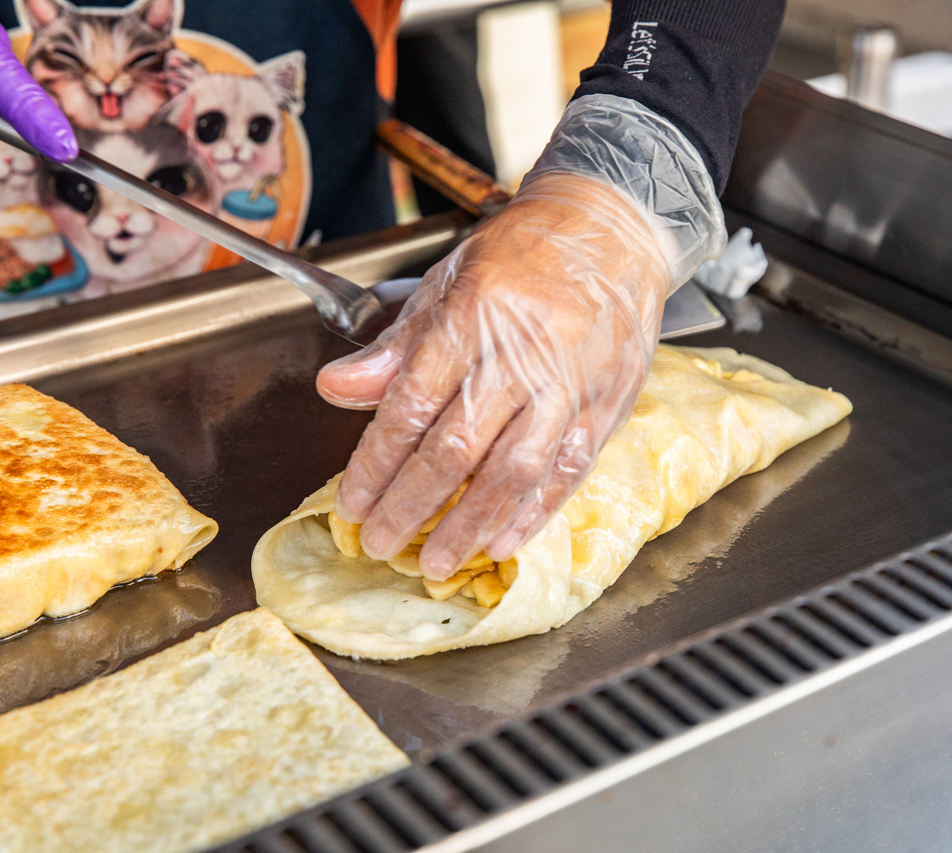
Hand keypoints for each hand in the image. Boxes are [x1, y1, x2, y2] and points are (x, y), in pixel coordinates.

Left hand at [316, 172, 668, 579]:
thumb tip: (337, 389)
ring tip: (435, 562)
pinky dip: (533, 515)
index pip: (410, 407)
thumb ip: (396, 345)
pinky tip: (502, 543)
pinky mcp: (606, 406)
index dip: (376, 464)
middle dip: (410, 505)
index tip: (352, 501)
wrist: (614, 228)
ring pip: (512, 472)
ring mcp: (569, 386)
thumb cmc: (525, 253)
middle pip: (456, 449)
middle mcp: (522, 356)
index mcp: (471, 318)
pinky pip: (568, 472)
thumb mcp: (447, 280)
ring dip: (469, 526)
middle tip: (378, 542)